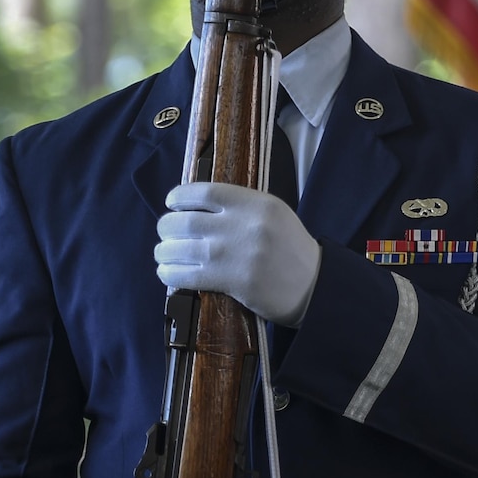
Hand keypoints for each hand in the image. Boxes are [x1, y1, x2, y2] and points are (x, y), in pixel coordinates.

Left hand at [160, 182, 321, 326]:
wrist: (312, 285)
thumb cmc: (290, 248)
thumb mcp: (274, 215)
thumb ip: (241, 207)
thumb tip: (195, 206)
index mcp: (258, 204)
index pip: (205, 191)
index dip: (179, 196)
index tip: (172, 203)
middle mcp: (245, 225)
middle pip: (184, 221)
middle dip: (166, 227)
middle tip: (167, 234)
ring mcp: (236, 254)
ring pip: (179, 248)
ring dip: (164, 252)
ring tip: (165, 254)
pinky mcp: (232, 281)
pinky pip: (184, 275)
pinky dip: (168, 273)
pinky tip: (169, 272)